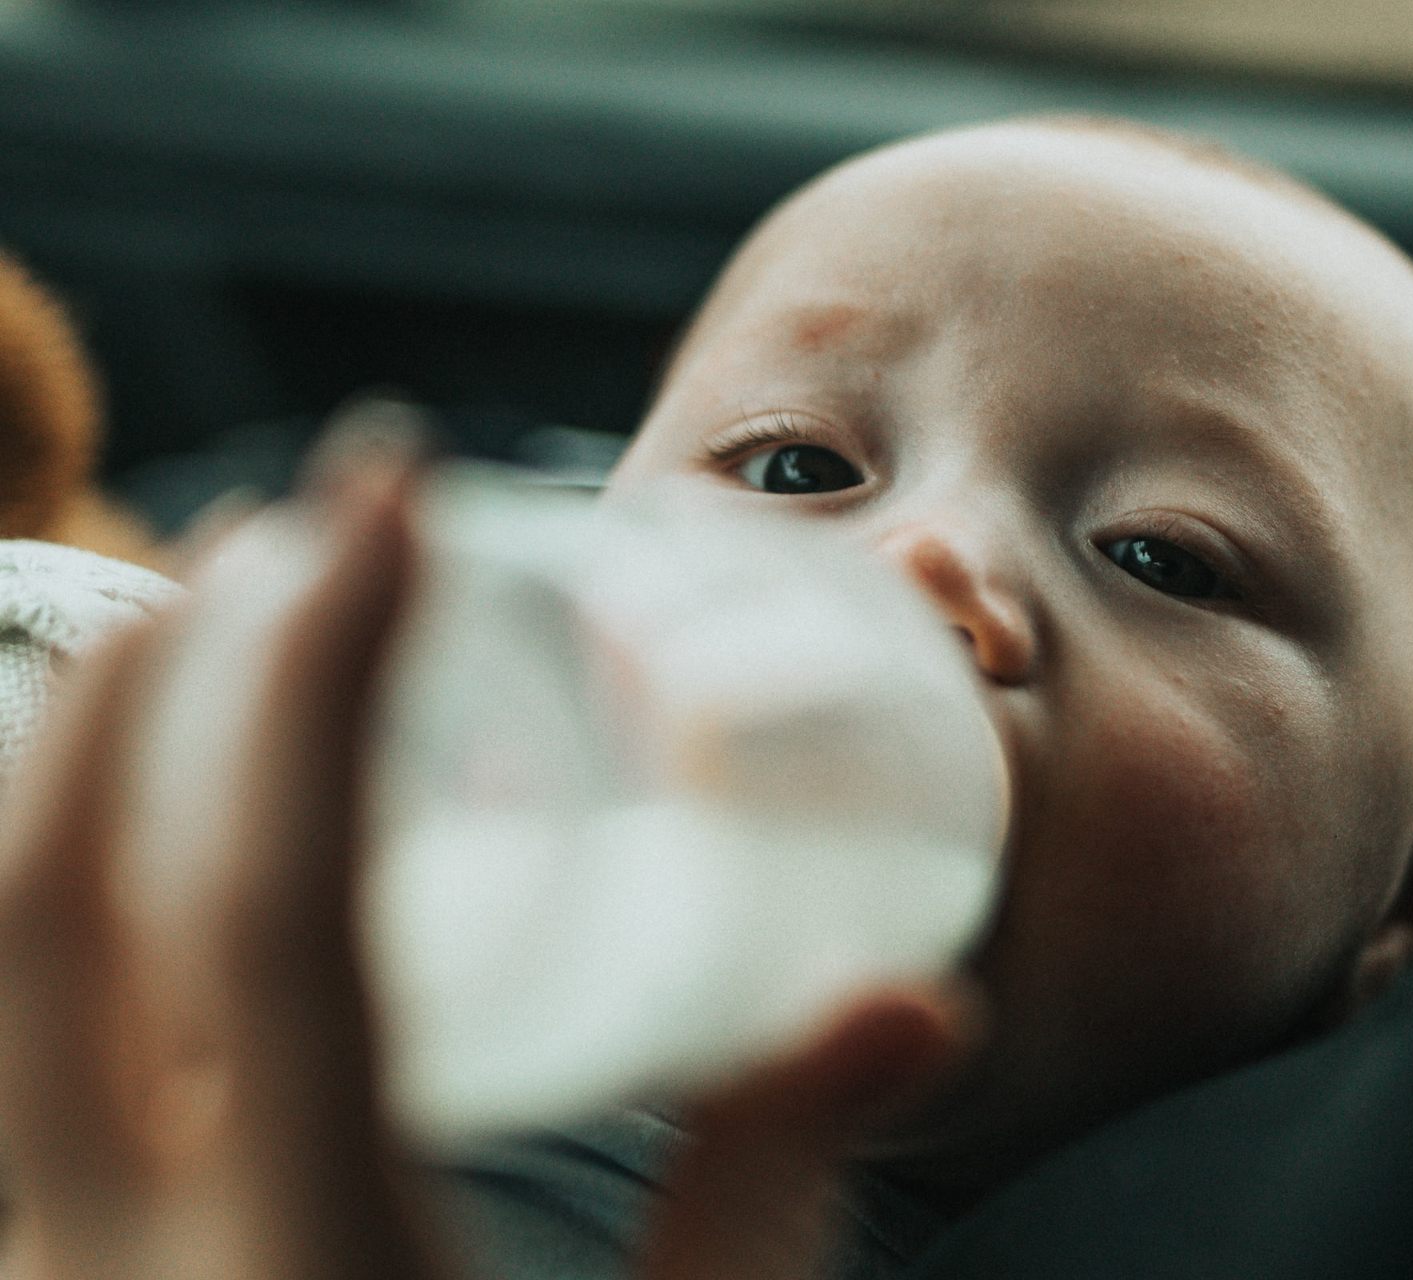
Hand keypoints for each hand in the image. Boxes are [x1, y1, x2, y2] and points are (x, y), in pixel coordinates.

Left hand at [0, 455, 971, 1279]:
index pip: (268, 903)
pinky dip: (18, 895)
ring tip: (190, 649)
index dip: (318, 664)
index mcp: (300, 1277)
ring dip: (51, 757)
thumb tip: (912, 996)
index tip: (388, 489)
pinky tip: (100, 845)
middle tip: (294, 542)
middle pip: (46, 881)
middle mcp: (97, 1271)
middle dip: (158, 658)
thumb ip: (773, 1192)